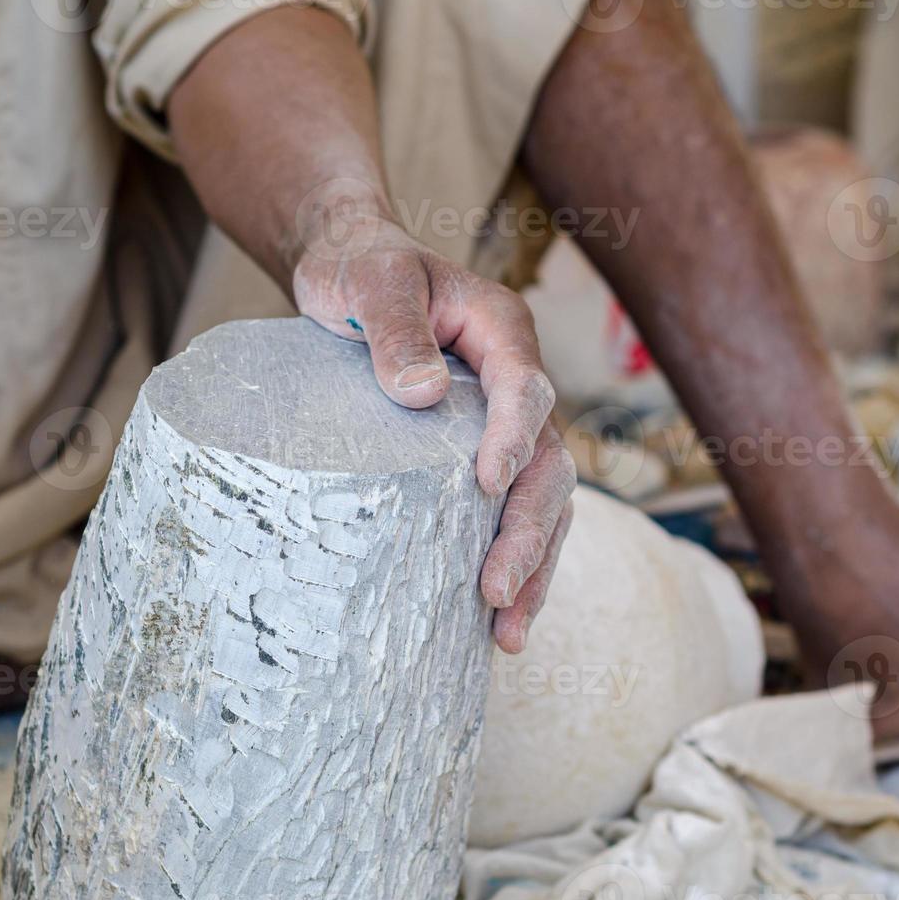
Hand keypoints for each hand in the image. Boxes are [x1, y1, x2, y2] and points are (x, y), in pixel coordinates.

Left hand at [294, 207, 576, 654]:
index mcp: (502, 331)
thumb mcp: (371, 279)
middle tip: (495, 590)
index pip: (526, 389)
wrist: (352, 266)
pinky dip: (516, 563)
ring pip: (543, 500)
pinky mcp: (482, 455)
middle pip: (547, 462)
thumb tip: (423, 395)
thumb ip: (396, 328)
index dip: (513, 438)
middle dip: (528, 530)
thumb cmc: (362, 267)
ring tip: (507, 633)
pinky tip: (498, 622)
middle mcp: (518, 381)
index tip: (486, 485)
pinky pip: (514, 512)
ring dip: (533, 565)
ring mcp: (506, 424)